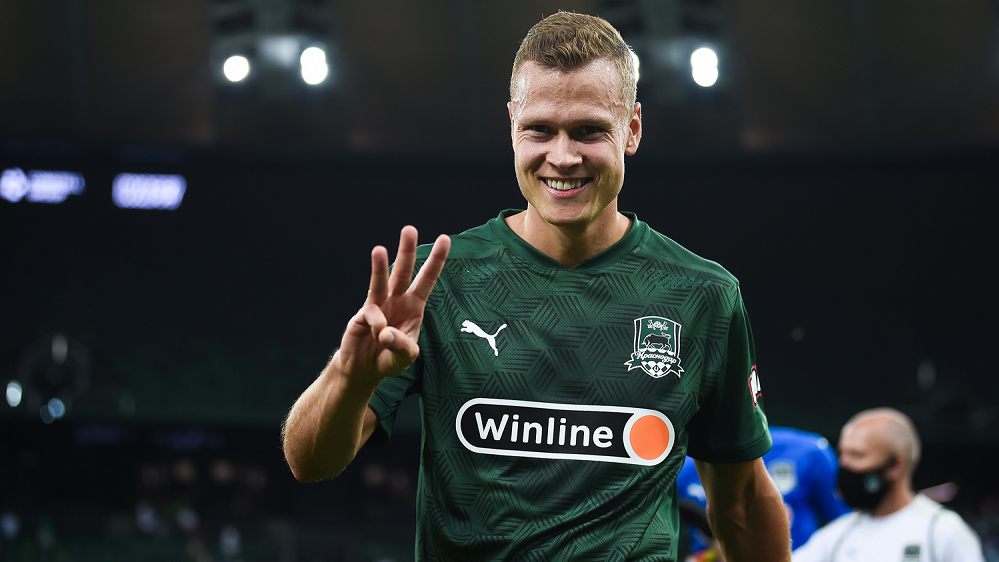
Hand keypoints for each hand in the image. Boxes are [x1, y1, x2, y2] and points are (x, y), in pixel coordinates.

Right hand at [336, 226, 450, 382]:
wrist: (364, 368)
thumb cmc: (389, 358)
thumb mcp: (405, 358)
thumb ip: (401, 347)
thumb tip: (385, 332)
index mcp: (414, 306)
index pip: (427, 279)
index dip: (436, 260)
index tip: (445, 239)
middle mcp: (396, 300)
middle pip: (404, 271)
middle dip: (407, 250)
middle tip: (409, 229)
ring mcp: (378, 305)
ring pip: (381, 281)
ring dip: (380, 266)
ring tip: (379, 250)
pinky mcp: (362, 314)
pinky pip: (371, 315)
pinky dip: (376, 327)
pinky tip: (376, 337)